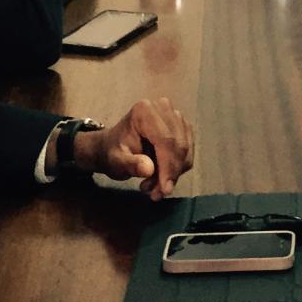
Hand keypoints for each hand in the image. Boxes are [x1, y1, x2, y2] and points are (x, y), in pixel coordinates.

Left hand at [75, 97, 196, 199]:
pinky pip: (188, 151)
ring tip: (153, 185)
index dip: (168, 166)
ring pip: (186, 150)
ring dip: (173, 173)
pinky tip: (161, 176)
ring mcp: (175, 116)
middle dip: (171, 173)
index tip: (165, 189)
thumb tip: (149, 169)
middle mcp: (163, 108)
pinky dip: (177, 168)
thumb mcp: (116, 161)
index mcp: (145, 112)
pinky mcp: (183, 126)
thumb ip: (131, 164)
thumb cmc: (113, 152)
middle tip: (157, 193)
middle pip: (179, 145)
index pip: (166, 140)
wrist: (114, 146)